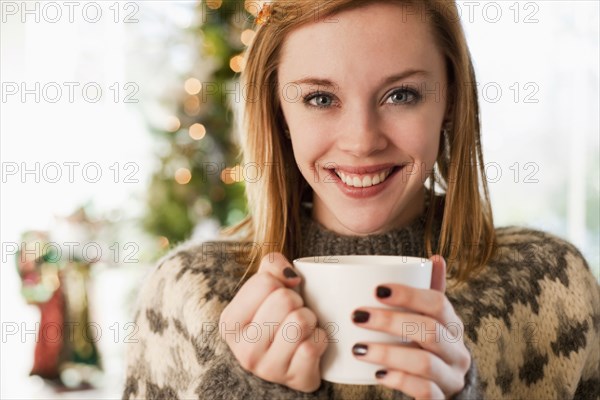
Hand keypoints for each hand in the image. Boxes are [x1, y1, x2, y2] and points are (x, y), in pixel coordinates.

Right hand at [219, 252, 327, 391]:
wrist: (291, 361)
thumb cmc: (278, 318)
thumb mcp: (266, 289)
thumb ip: (271, 265)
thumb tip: (291, 276)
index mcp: (230, 323)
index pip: (264, 283)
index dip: (280, 284)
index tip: (279, 298)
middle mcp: (244, 350)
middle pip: (284, 300)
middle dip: (297, 301)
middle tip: (293, 314)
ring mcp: (269, 369)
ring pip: (300, 322)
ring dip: (310, 319)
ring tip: (302, 328)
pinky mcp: (296, 379)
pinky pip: (315, 345)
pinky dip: (320, 339)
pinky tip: (310, 344)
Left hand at [351, 255, 470, 398]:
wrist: (442, 394)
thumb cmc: (429, 350)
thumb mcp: (431, 321)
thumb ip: (430, 292)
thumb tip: (436, 257)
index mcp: (453, 325)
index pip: (438, 303)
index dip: (409, 295)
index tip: (377, 290)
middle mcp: (457, 351)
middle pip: (429, 331)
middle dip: (390, 321)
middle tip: (357, 316)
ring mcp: (451, 378)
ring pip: (424, 363)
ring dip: (387, 352)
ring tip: (358, 348)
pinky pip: (424, 390)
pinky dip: (399, 380)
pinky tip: (377, 374)